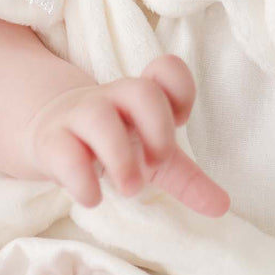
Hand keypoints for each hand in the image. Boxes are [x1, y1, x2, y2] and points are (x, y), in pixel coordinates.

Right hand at [22, 53, 229, 216]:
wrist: (54, 133)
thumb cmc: (115, 141)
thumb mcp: (152, 158)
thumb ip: (188, 179)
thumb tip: (223, 205)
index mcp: (143, 95)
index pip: (167, 69)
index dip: (181, 91)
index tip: (180, 122)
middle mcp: (113, 98)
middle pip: (141, 91)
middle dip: (157, 129)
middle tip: (156, 165)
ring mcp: (80, 116)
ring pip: (98, 116)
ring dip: (120, 157)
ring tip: (129, 187)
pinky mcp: (51, 141)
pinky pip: (64, 152)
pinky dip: (81, 180)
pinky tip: (93, 198)